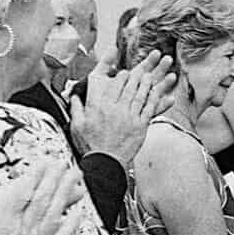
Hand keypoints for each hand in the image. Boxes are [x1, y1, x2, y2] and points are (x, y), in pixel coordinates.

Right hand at [0, 158, 85, 234]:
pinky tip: (78, 211)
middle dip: (55, 178)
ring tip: (75, 178)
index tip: (45, 163)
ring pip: (55, 212)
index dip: (37, 174)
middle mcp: (21, 228)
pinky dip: (72, 223)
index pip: (24, 189)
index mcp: (1, 218)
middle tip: (64, 165)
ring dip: (67, 193)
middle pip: (43, 197)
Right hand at [72, 51, 169, 166]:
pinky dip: (154, 98)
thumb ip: (76, 108)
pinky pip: (149, 108)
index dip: (117, 77)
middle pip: (126, 87)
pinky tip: (158, 91)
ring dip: (145, 84)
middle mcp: (115, 109)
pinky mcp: (140, 126)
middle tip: (138, 71)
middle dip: (133, 77)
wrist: (104, 163)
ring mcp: (129, 117)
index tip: (121, 72)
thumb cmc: (90, 146)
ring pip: (139, 95)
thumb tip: (74, 96)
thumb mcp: (76, 125)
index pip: (110, 85)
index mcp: (99, 107)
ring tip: (149, 76)